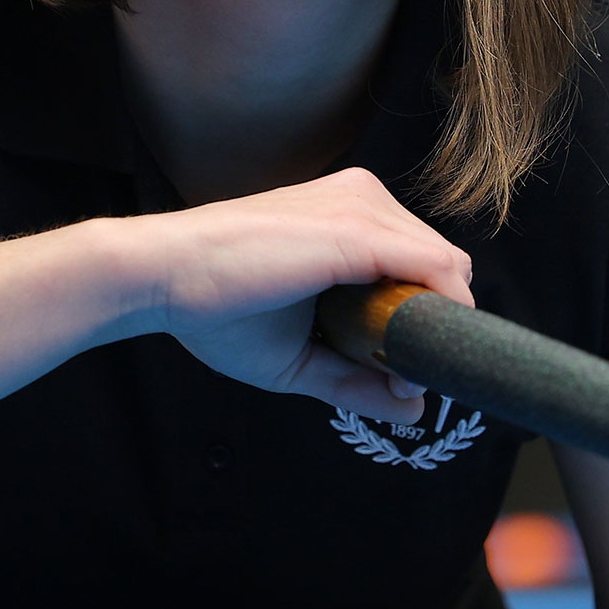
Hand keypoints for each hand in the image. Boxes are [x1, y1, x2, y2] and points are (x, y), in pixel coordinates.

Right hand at [128, 168, 472, 421]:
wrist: (160, 276)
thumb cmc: (216, 309)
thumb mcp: (298, 357)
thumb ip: (356, 380)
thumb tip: (414, 408)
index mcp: (349, 216)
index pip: (423, 263)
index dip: (424, 318)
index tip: (400, 370)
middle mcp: (363, 200)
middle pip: (444, 266)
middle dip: (434, 325)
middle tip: (398, 375)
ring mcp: (363, 209)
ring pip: (448, 268)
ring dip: (437, 326)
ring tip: (396, 369)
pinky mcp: (358, 229)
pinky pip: (436, 268)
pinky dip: (443, 313)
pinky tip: (420, 347)